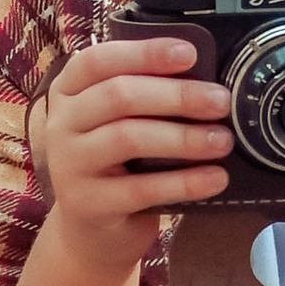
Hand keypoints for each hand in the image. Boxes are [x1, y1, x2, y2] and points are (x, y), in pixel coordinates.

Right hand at [28, 38, 231, 282]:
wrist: (92, 233)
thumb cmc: (118, 167)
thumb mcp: (121, 124)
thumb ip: (146, 98)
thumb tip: (205, 77)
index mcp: (69, 93)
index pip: (98, 60)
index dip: (144, 53)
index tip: (190, 53)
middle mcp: (62, 124)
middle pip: (118, 96)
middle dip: (177, 95)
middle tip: (220, 102)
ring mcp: (69, 165)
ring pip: (128, 137)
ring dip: (183, 137)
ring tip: (223, 141)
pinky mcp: (87, 204)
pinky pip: (140, 188)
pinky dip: (184, 182)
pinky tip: (215, 178)